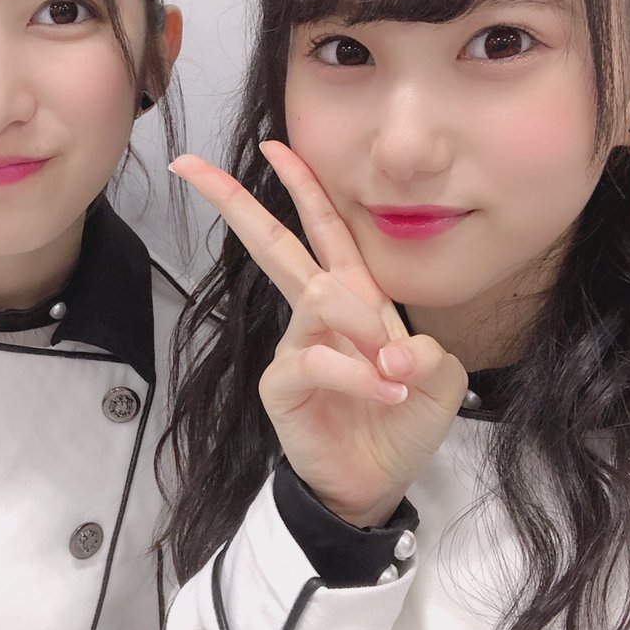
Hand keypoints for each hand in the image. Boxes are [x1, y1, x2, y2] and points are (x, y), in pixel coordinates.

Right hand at [171, 142, 466, 526]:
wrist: (375, 482)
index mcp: (354, 299)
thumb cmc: (400, 424)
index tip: (275, 146)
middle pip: (273, 244)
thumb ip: (428, 354)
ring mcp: (296, 346)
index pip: (325, 231)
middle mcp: (317, 314)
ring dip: (362, 326)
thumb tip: (393, 351)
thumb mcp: (438, 382)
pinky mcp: (283, 382)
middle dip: (235, 202)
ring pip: (320, 296)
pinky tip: (384, 391)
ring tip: (393, 370)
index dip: (303, 186)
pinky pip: (317, 360)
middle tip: (190, 166)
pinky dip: (357, 375)